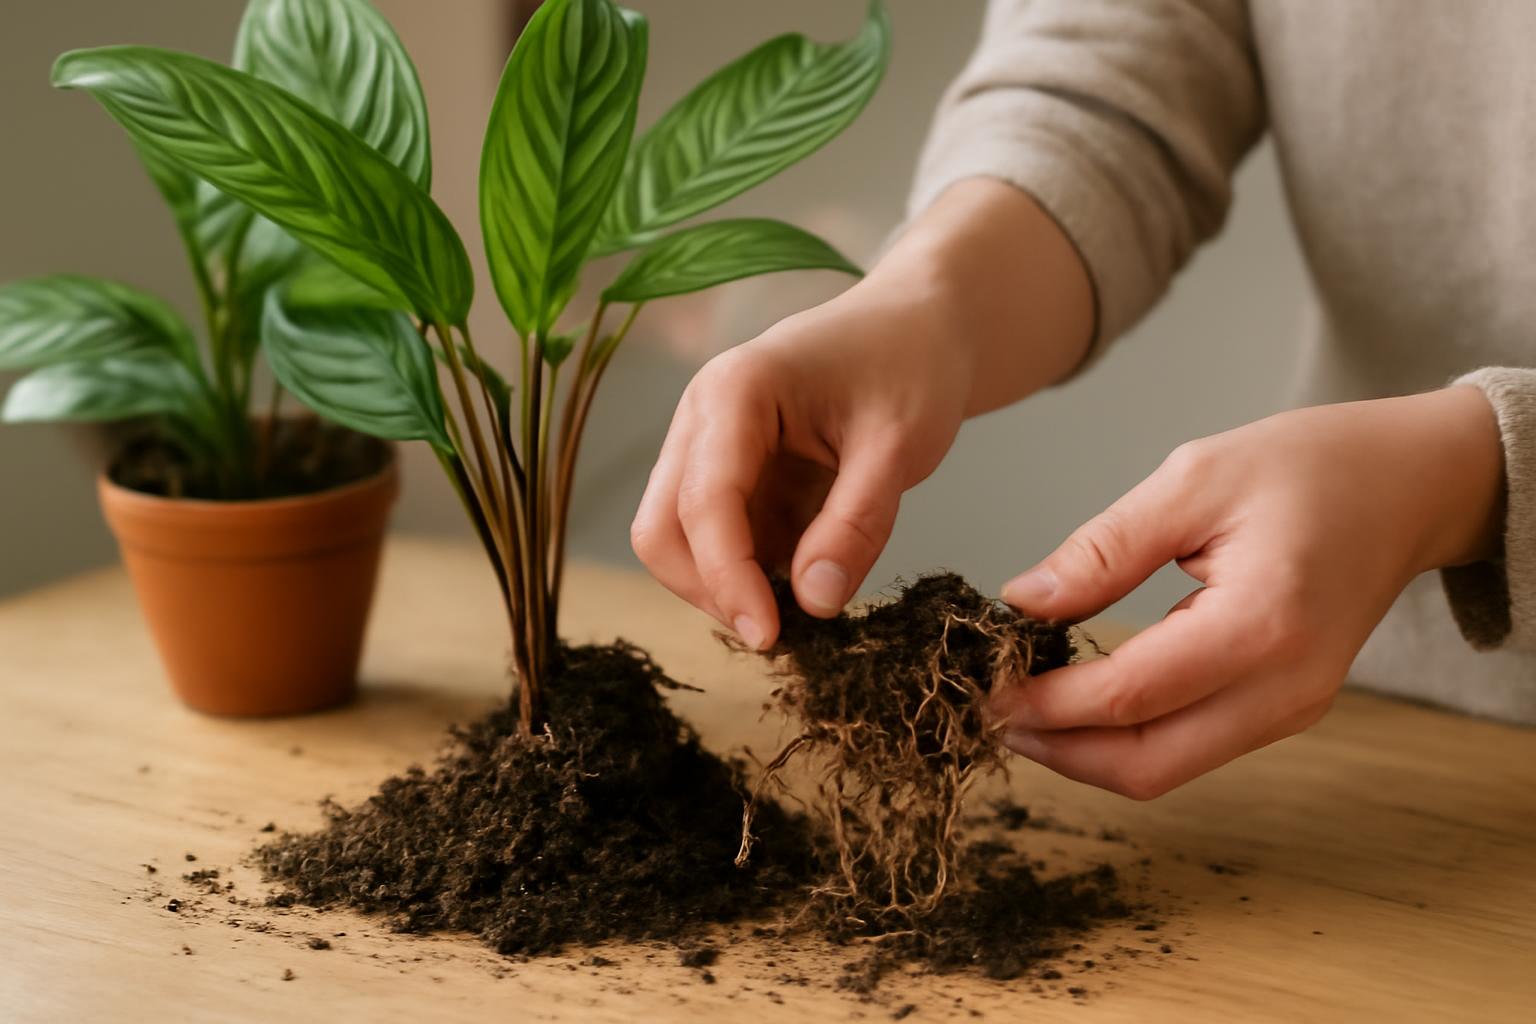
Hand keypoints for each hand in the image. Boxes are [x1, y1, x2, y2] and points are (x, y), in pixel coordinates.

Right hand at [630, 282, 969, 648]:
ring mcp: (707, 448)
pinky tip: (806, 582)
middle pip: (662, 529)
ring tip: (803, 610)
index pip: (704, 503)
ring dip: (727, 586)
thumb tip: (814, 605)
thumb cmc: (911, 364)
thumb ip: (856, 524)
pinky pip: (719, 540)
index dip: (728, 579)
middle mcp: (701, 419)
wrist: (919, 326)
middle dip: (711, 590)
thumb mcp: (899, 445)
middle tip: (781, 635)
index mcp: (734, 392)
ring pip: (679, 541)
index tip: (769, 636)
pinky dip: (750, 574)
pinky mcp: (729, 474)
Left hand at [989, 387, 1503, 798]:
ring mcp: (1290, 710)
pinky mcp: (1285, 710)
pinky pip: (1190, 749)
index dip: (1043, 703)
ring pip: (1165, 769)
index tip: (980, 688)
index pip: (1128, 695)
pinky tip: (1078, 703)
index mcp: (1261, 626)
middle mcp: (1284, 689)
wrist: (1409, 484)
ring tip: (1019, 709)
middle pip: (1144, 764)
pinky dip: (1125, 738)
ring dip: (1084, 753)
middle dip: (1055, 751)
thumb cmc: (1312, 466)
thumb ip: (1103, 550)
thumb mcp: (1193, 480)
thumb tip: (1022, 603)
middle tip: (986, 713)